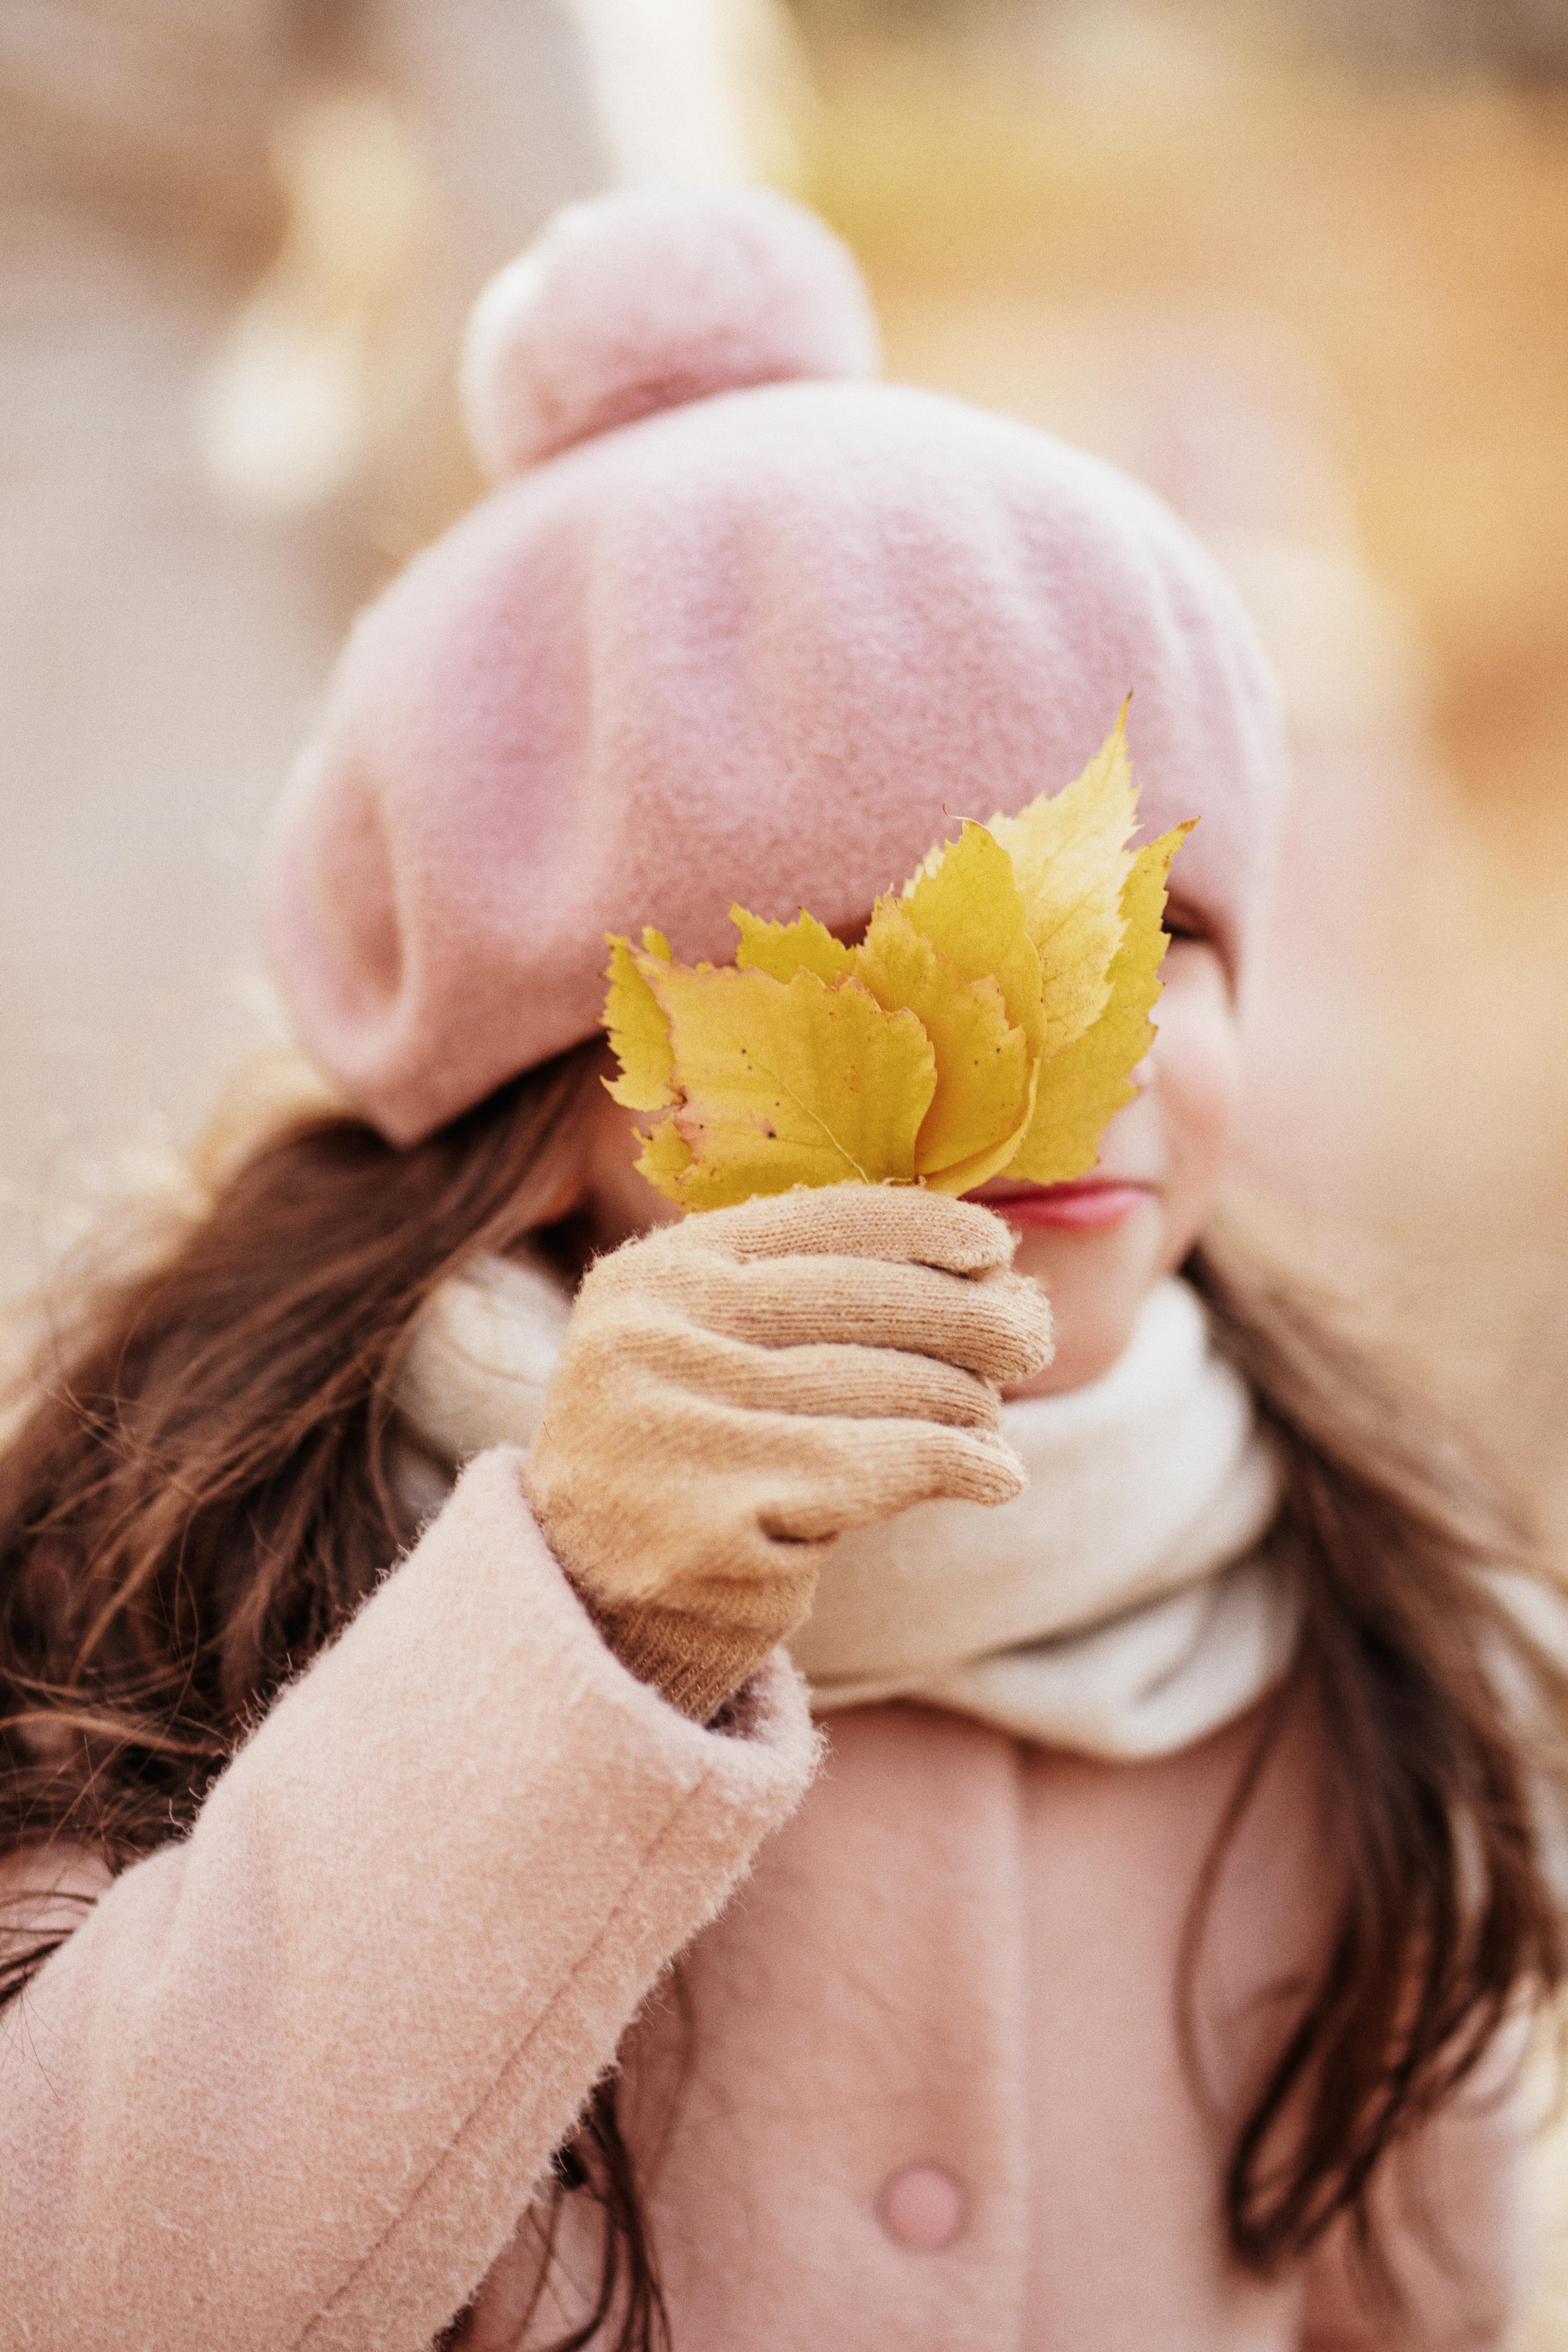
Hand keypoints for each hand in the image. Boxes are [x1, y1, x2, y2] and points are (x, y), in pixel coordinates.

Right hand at [523, 1184, 1051, 1721]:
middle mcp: (653, 1339)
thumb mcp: (717, 1349)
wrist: (597, 1603)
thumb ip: (818, 1297)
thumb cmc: (692, 1457)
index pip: (820, 1224)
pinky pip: (883, 1470)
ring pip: (884, 1387)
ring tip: (992, 1418)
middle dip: (968, 1317)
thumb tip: (1001, 1267)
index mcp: (655, 1275)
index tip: (996, 1246)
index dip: (922, 1228)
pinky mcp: (719, 1522)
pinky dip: (958, 1466)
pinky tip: (997, 1476)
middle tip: (1032, 1338)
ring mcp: (679, 1430)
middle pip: (862, 1303)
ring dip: (966, 1401)